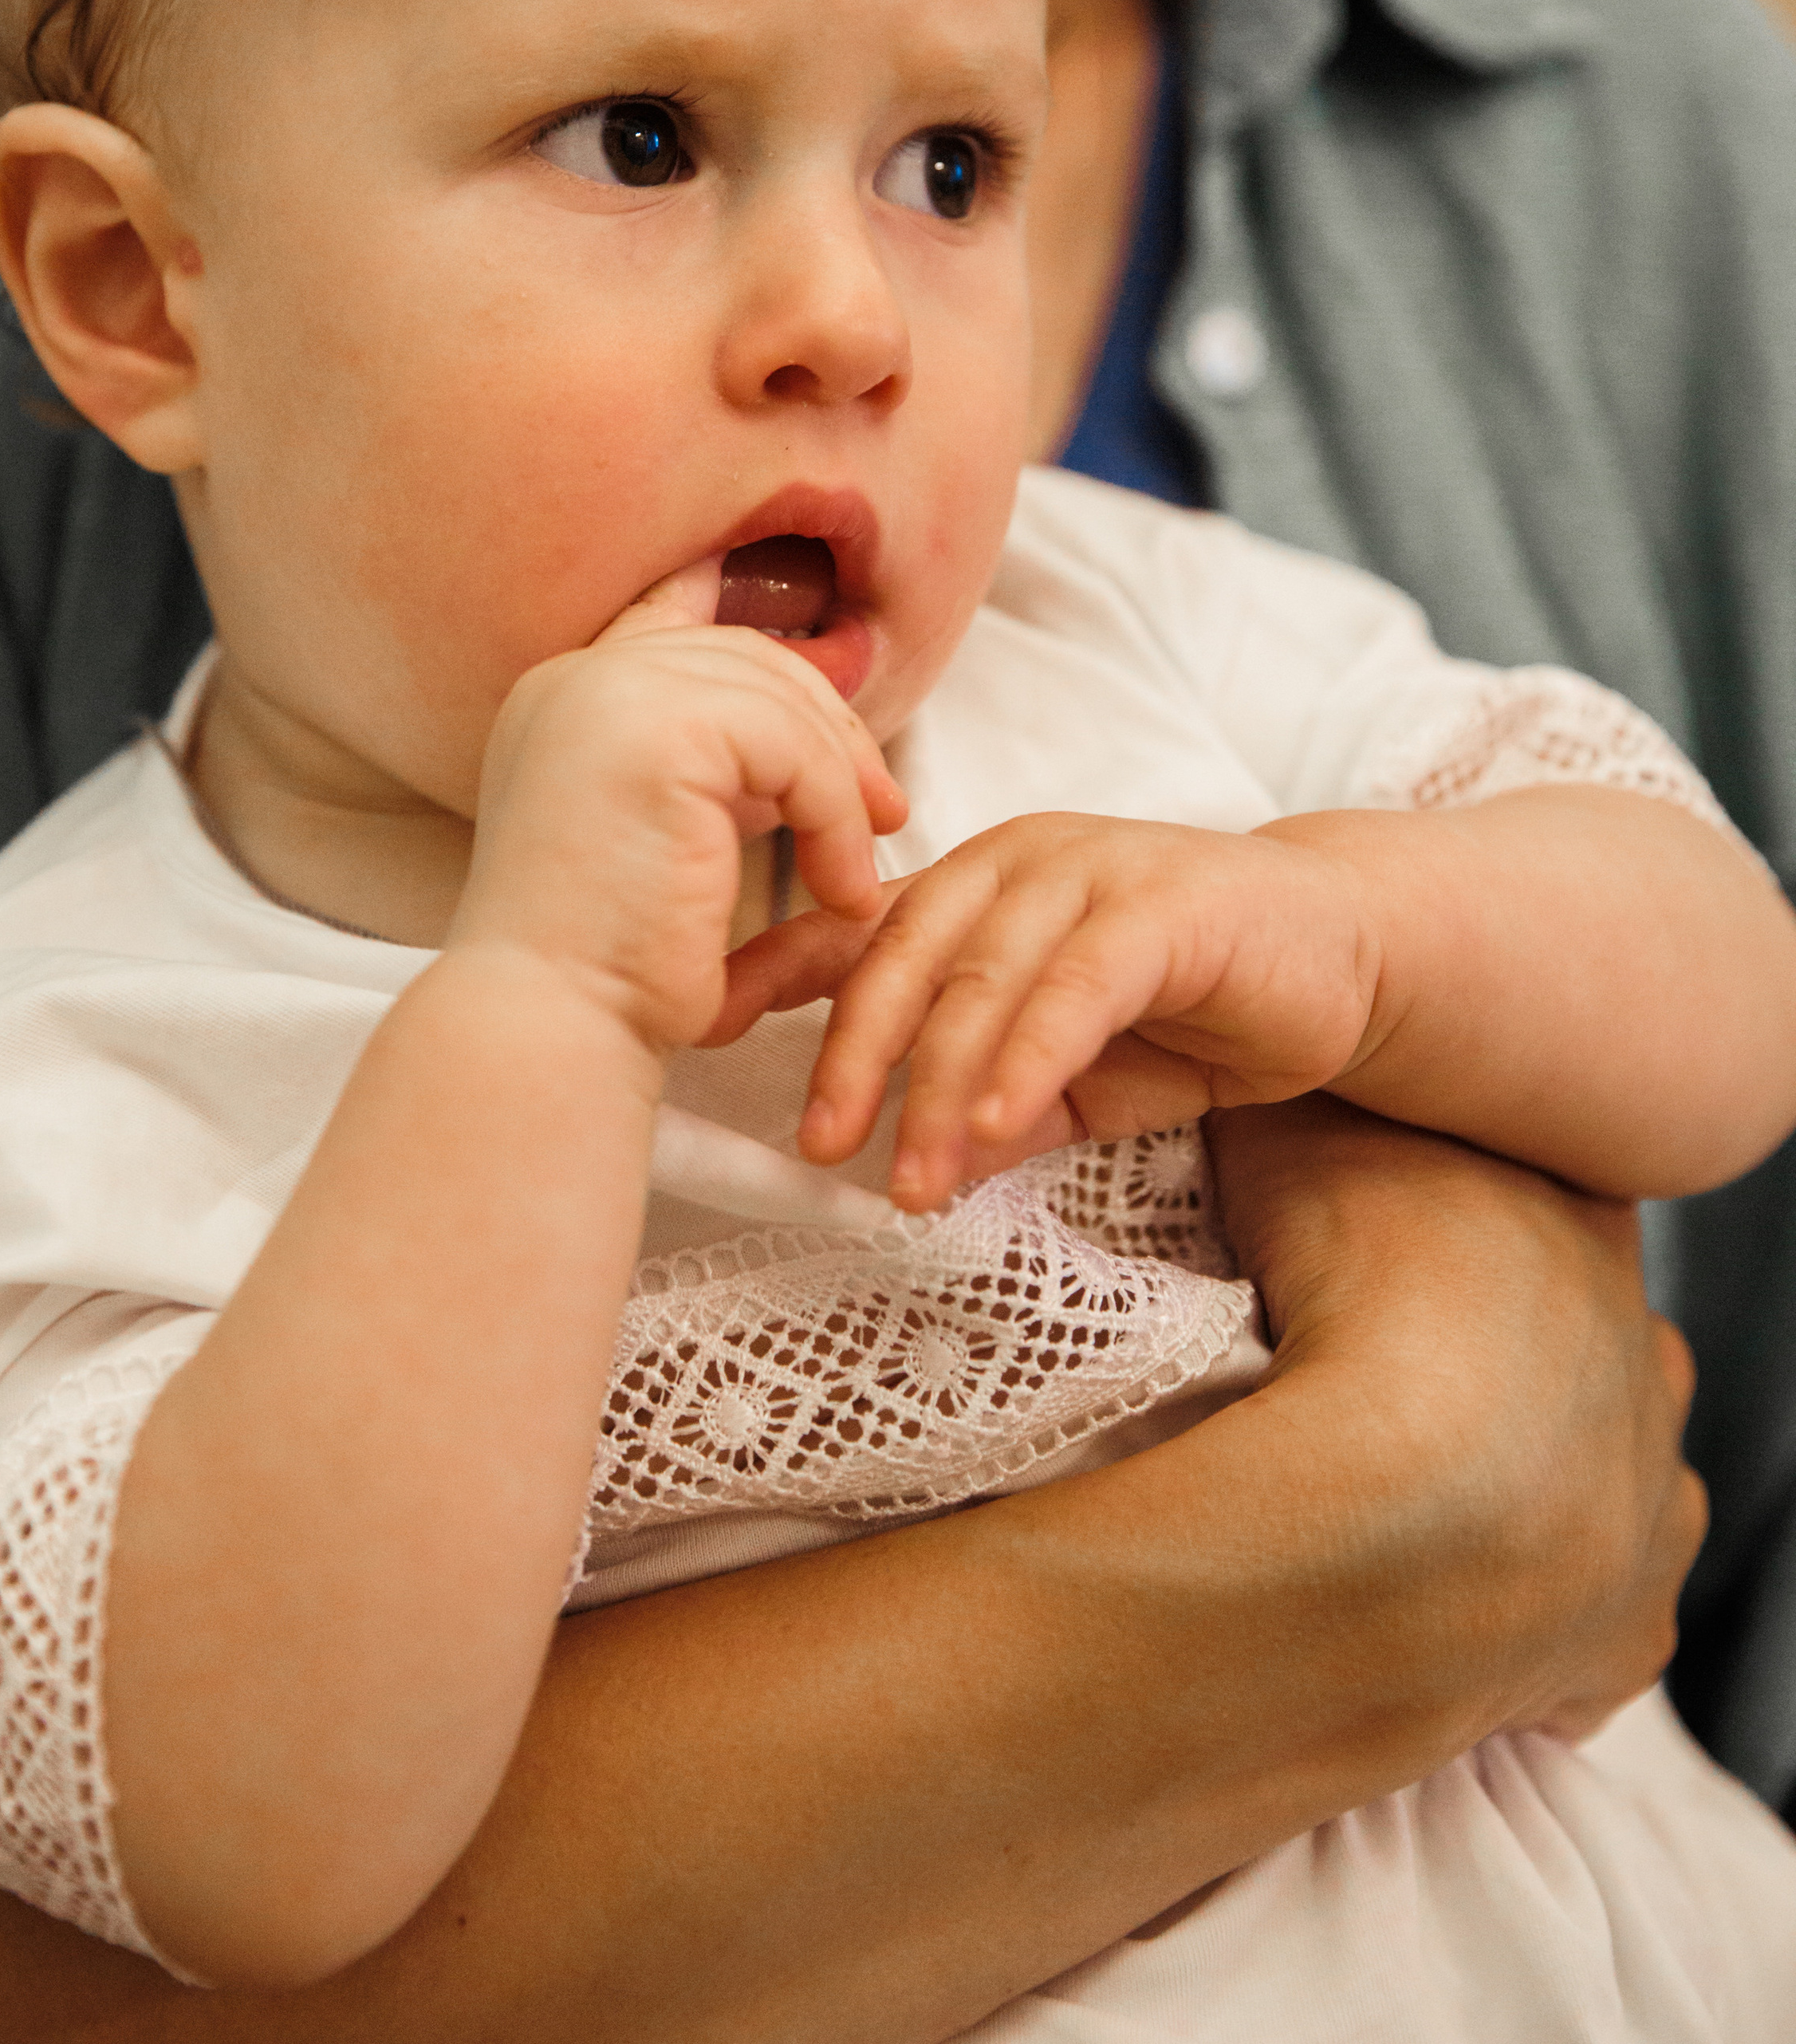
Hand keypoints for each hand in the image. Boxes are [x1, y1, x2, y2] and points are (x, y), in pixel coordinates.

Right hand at [447, 563, 906, 1059]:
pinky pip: (796, 748)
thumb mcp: (662, 848)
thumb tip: (828, 749)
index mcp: (561, 700)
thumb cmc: (610, 974)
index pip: (680, 617)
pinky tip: (837, 895)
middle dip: (829, 730)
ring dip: (840, 790)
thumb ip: (719, 784)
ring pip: (781, 699)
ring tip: (851, 883)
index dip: (765, 659)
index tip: (835, 726)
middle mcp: (574, 678)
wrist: (555, 1027)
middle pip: (745, 655)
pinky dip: (835, 821)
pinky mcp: (661, 730)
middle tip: (881, 813)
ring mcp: (610, 692)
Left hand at [715, 811, 1379, 1211]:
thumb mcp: (1072, 1074)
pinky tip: (994, 1127)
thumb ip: (996, 1109)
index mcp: (973, 886)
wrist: (1345, 955)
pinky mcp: (1165, 904)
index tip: (699, 1029)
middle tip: (819, 1149)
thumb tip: (915, 1170)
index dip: (775, 975)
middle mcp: (1015, 862)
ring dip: (938, 1088)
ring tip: (910, 1181)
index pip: (854, 928)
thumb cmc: (1193, 1007)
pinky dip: (1028, 1058)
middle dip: (852, 1060)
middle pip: (902, 956)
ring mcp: (1090, 872)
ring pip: (983, 979)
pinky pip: (1076, 986)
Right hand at [1212, 1096, 1706, 1746]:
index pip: (1550, 1185)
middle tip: (1396, 1361)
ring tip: (1424, 1485)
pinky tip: (1458, 1598)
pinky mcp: (1627, 1630)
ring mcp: (1648, 1498)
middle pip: (1588, 1331)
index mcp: (1583, 1228)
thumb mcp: (1280, 1148)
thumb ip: (1279, 1103)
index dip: (1471, 1198)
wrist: (1396, 1519)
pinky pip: (1600, 1617)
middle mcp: (1640, 1356)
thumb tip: (1246, 1062)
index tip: (1396, 1221)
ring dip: (1544, 1474)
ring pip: (1615, 1470)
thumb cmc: (1350, 1309)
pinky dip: (1540, 1610)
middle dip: (1510, 1345)